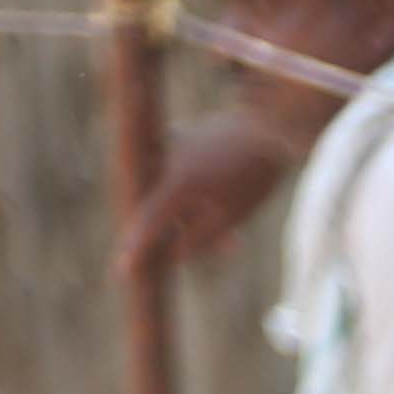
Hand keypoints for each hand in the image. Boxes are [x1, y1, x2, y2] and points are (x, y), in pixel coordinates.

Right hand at [123, 105, 306, 276]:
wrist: (269, 122)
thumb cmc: (253, 173)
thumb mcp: (231, 217)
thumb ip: (200, 239)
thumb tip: (175, 255)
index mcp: (177, 183)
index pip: (149, 222)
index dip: (137, 248)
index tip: (123, 270)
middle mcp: (165, 161)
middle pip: (158, 208)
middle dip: (175, 235)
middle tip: (174, 257)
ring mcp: (172, 146)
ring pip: (171, 193)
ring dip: (194, 219)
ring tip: (232, 243)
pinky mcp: (183, 139)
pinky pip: (180, 175)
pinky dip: (198, 197)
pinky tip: (230, 212)